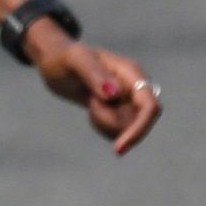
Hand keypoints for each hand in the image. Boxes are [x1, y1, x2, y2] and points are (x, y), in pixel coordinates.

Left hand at [29, 34, 162, 155]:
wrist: (56, 63)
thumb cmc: (64, 57)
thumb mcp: (75, 61)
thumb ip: (94, 75)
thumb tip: (116, 95)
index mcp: (131, 72)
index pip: (149, 106)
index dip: (140, 129)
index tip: (119, 148)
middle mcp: (136, 87)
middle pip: (138, 122)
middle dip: (110, 121)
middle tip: (89, 101)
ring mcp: (130, 99)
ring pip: (126, 129)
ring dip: (103, 122)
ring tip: (89, 99)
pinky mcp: (121, 110)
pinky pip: (117, 131)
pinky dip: (101, 125)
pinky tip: (91, 106)